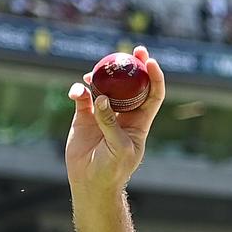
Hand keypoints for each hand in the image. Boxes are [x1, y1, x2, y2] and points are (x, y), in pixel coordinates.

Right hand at [65, 46, 165, 194]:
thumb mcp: (118, 148)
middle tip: (133, 49)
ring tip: (94, 71)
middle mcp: (123, 114)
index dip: (155, 78)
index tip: (151, 62)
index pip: (153, 95)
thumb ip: (111, 123)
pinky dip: (78, 91)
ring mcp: (103, 113)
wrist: (91, 181)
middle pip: (131, 85)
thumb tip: (102, 98)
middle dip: (133, 66)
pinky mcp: (84, 116)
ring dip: (102, 76)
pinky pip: (82, 97)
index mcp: (140, 121)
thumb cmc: (113, 169)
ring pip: (105, 87)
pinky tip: (76, 91)